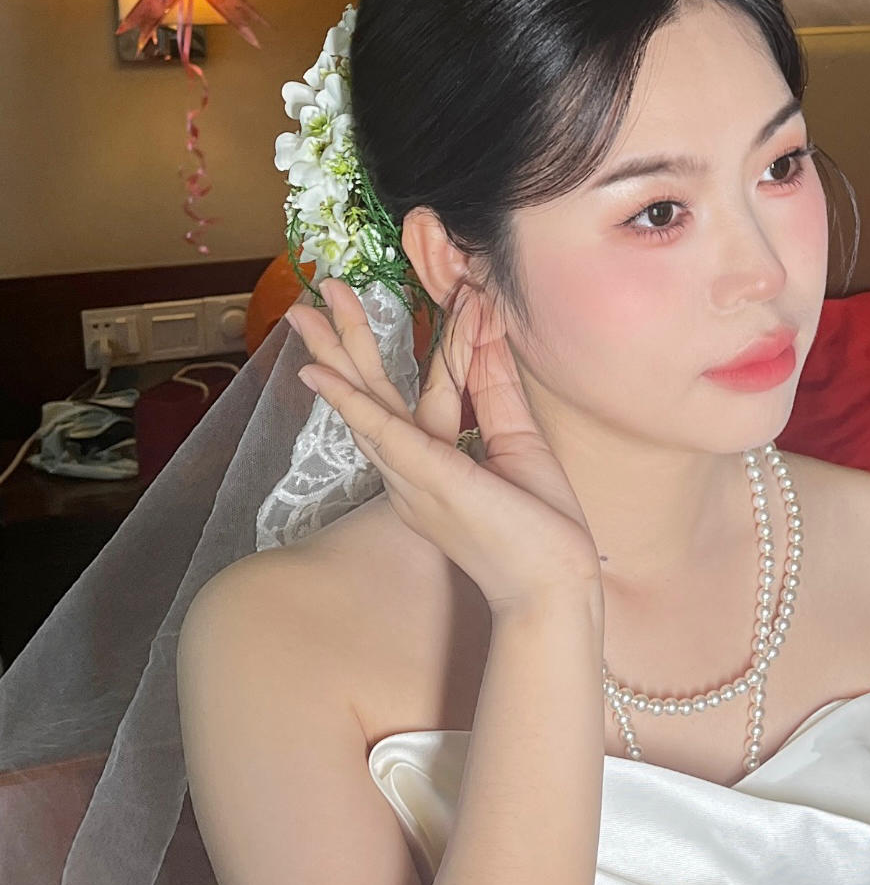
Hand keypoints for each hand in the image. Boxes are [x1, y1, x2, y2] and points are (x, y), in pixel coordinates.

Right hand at [285, 278, 601, 611]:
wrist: (550, 585)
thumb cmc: (538, 528)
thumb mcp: (516, 441)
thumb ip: (494, 386)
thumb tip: (486, 328)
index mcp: (425, 467)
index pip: (401, 399)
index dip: (399, 350)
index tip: (406, 305)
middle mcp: (406, 472)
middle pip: (365, 397)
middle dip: (338, 345)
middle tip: (310, 299)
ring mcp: (411, 476)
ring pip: (365, 403)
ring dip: (333, 354)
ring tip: (303, 312)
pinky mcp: (426, 476)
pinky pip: (383, 430)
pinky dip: (349, 400)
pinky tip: (317, 372)